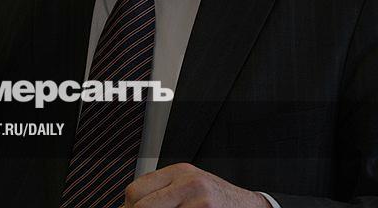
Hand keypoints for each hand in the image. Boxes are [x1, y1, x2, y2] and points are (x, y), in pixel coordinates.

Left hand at [123, 163, 270, 207]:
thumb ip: (163, 193)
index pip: (135, 190)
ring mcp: (198, 199)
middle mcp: (187, 182)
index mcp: (179, 172)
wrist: (249, 206)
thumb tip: (129, 206)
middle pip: (142, 205)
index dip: (128, 207)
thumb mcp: (189, 188)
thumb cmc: (217, 200)